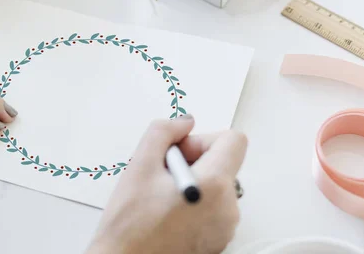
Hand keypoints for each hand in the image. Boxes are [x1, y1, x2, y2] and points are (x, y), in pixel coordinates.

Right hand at [87, 116, 246, 253]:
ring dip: (193, 182)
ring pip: (217, 186)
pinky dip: (195, 203)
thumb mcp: (139, 164)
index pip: (234, 140)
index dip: (204, 139)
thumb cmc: (130, 225)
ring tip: (162, 197)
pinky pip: (214, 208)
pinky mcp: (217, 240)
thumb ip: (163, 132)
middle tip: (162, 175)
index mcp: (214, 185)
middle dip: (194, 161)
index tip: (181, 151)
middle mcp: (227, 208)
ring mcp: (225, 228)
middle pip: (223, 163)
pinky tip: (167, 212)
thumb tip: (184, 123)